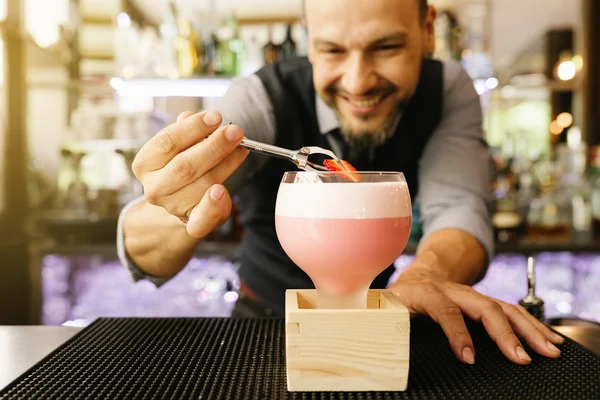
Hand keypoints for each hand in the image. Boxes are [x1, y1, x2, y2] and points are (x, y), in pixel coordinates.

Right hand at [132, 110, 248, 237]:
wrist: (182, 202)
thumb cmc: (184, 167)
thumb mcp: (181, 147)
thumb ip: (186, 133)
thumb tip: (189, 116)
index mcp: (146, 164)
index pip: (167, 142)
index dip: (193, 128)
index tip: (216, 117)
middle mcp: (154, 188)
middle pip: (185, 165)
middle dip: (214, 146)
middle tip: (235, 131)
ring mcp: (171, 207)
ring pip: (201, 184)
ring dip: (226, 165)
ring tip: (242, 150)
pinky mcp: (190, 224)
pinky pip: (200, 220)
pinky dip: (212, 205)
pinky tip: (220, 190)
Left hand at [388, 275, 564, 364]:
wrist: (417, 276)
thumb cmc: (403, 297)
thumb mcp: (389, 308)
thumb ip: (391, 323)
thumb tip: (388, 345)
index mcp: (427, 293)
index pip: (445, 311)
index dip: (457, 334)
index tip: (468, 357)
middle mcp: (454, 291)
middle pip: (484, 307)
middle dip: (505, 332)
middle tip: (521, 358)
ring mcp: (473, 295)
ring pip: (504, 308)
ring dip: (528, 329)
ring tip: (549, 349)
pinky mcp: (485, 301)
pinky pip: (511, 311)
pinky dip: (532, 325)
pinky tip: (549, 337)